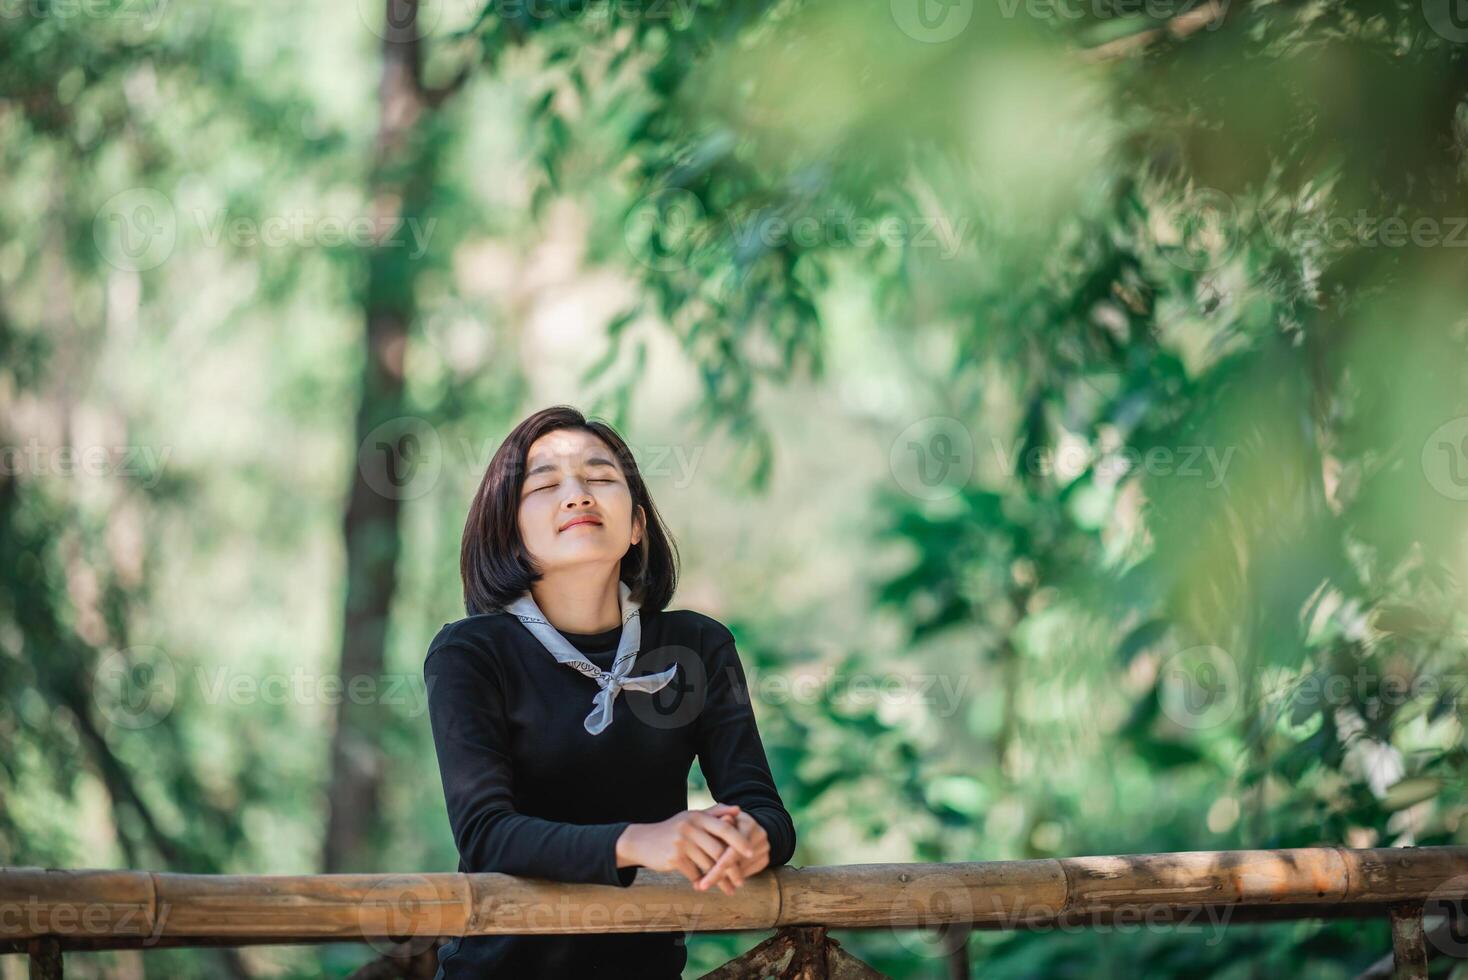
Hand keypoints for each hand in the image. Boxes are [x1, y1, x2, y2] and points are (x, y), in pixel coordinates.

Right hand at [615, 805, 755, 895]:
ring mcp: (681, 842)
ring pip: (708, 864)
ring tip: (728, 889)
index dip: (740, 841)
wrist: (642, 841)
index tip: (751, 853)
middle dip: (732, 868)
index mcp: (698, 816)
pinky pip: (694, 873)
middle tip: (741, 881)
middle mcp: (690, 826)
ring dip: (719, 880)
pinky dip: (700, 881)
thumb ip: (715, 813)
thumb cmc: (673, 830)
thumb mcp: (692, 818)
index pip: (725, 828)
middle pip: (719, 850)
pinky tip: (703, 887)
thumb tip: (738, 810)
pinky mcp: (674, 857)